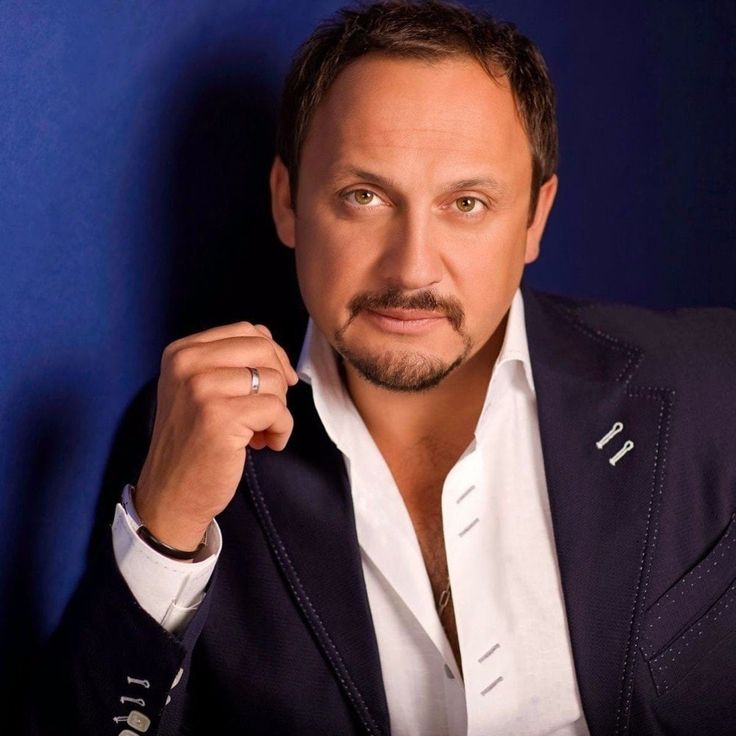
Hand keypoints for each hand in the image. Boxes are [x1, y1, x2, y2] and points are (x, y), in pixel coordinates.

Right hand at [133, 322, 298, 551]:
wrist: (172, 494)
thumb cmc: (193, 443)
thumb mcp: (199, 389)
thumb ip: (229, 360)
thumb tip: (269, 339)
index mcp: (181, 353)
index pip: (246, 330)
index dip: (272, 355)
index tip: (274, 383)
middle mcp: (187, 365)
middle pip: (264, 350)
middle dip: (278, 381)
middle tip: (268, 410)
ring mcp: (202, 389)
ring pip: (274, 381)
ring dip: (278, 411)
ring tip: (259, 432)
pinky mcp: (221, 417)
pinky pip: (277, 410)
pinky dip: (281, 430)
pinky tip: (264, 445)